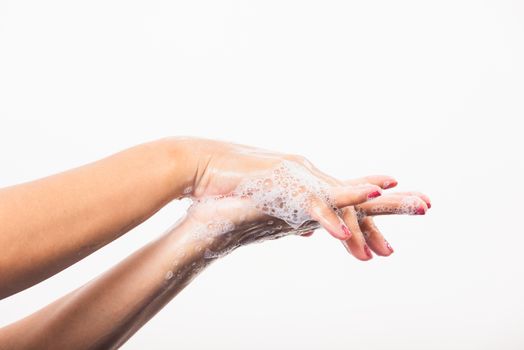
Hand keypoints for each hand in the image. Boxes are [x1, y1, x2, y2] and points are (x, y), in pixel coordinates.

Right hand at [177, 138, 430, 260]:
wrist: (197, 167)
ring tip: (393, 233)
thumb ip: (291, 216)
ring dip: (367, 217)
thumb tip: (307, 232)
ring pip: (339, 198)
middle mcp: (306, 177)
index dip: (371, 216)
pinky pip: (309, 205)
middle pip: (354, 193)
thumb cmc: (227, 188)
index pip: (346, 202)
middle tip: (427, 206)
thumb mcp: (266, 206)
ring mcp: (294, 179)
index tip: (396, 228)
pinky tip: (345, 235)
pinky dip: (329, 218)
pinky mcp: (276, 184)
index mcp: (305, 184)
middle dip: (392, 204)